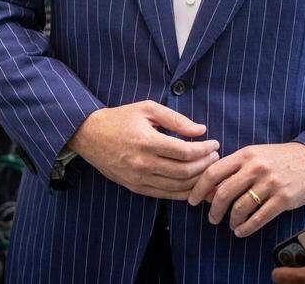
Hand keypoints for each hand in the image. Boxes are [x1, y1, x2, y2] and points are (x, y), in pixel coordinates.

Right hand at [68, 101, 219, 199]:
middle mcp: (142, 163)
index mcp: (147, 141)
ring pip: (176, 187)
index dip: (204, 149)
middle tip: (215, 156)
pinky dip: (182, 193)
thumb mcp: (148, 109)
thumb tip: (200, 130)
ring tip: (208, 169)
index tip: (214, 143)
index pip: (184, 152)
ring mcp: (138, 179)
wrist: (89, 136)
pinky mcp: (134, 187)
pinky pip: (164, 195)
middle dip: (205, 165)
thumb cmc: (120, 118)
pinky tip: (193, 185)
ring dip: (197, 180)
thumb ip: (176, 119)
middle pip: (184, 172)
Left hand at [188, 142, 304, 237]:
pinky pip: (258, 218)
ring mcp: (270, 183)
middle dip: (214, 210)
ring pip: (240, 208)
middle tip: (212, 218)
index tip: (192, 200)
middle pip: (224, 192)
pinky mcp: (283, 198)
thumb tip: (209, 191)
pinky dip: (246, 228)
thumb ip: (233, 169)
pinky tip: (241, 231)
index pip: (214, 171)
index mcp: (246, 154)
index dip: (199, 188)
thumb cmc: (280, 159)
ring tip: (231, 225)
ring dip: (231, 221)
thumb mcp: (256, 155)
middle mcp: (257, 166)